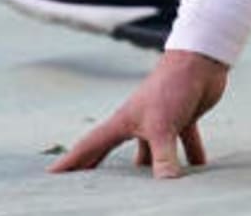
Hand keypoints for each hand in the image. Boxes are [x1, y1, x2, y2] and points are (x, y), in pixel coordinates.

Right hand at [49, 50, 229, 178]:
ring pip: (153, 151)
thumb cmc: (171, 87)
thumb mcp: (162, 127)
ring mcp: (161, 120)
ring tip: (150, 190)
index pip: (90, 147)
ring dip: (153, 168)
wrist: (200, 59)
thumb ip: (163, 158)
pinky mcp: (183, 118)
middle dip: (104, 170)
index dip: (70, 161)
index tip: (50, 174)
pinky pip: (186, 143)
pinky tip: (198, 172)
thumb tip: (166, 186)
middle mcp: (138, 122)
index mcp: (122, 122)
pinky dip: (191, 156)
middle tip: (90, 186)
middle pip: (115, 152)